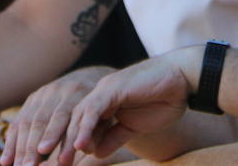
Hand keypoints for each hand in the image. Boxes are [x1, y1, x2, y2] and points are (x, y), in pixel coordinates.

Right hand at [3, 66, 114, 165]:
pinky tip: (5, 162)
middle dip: (31, 146)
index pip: (61, 115)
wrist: (91, 79)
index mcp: (76, 92)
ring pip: (26, 122)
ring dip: (19, 148)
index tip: (44, 151)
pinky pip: (18, 123)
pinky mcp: (32, 100)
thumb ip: (94, 131)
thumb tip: (86, 149)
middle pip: (39, 120)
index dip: (51, 134)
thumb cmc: (100, 108)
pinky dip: (11, 143)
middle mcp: (56, 91)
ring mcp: (42, 94)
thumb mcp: (103, 116)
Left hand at [67, 49, 200, 159]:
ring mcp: (105, 90)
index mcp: (104, 105)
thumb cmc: (162, 101)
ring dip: (69, 139)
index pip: (80, 127)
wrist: (182, 80)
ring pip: (79, 116)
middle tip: (55, 165)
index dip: (70, 147)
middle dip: (63, 145)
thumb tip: (96, 154)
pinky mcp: (113, 88)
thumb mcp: (134, 127)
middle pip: (74, 122)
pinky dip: (86, 127)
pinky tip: (81, 144)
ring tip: (63, 160)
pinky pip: (94, 109)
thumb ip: (114, 138)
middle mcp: (100, 96)